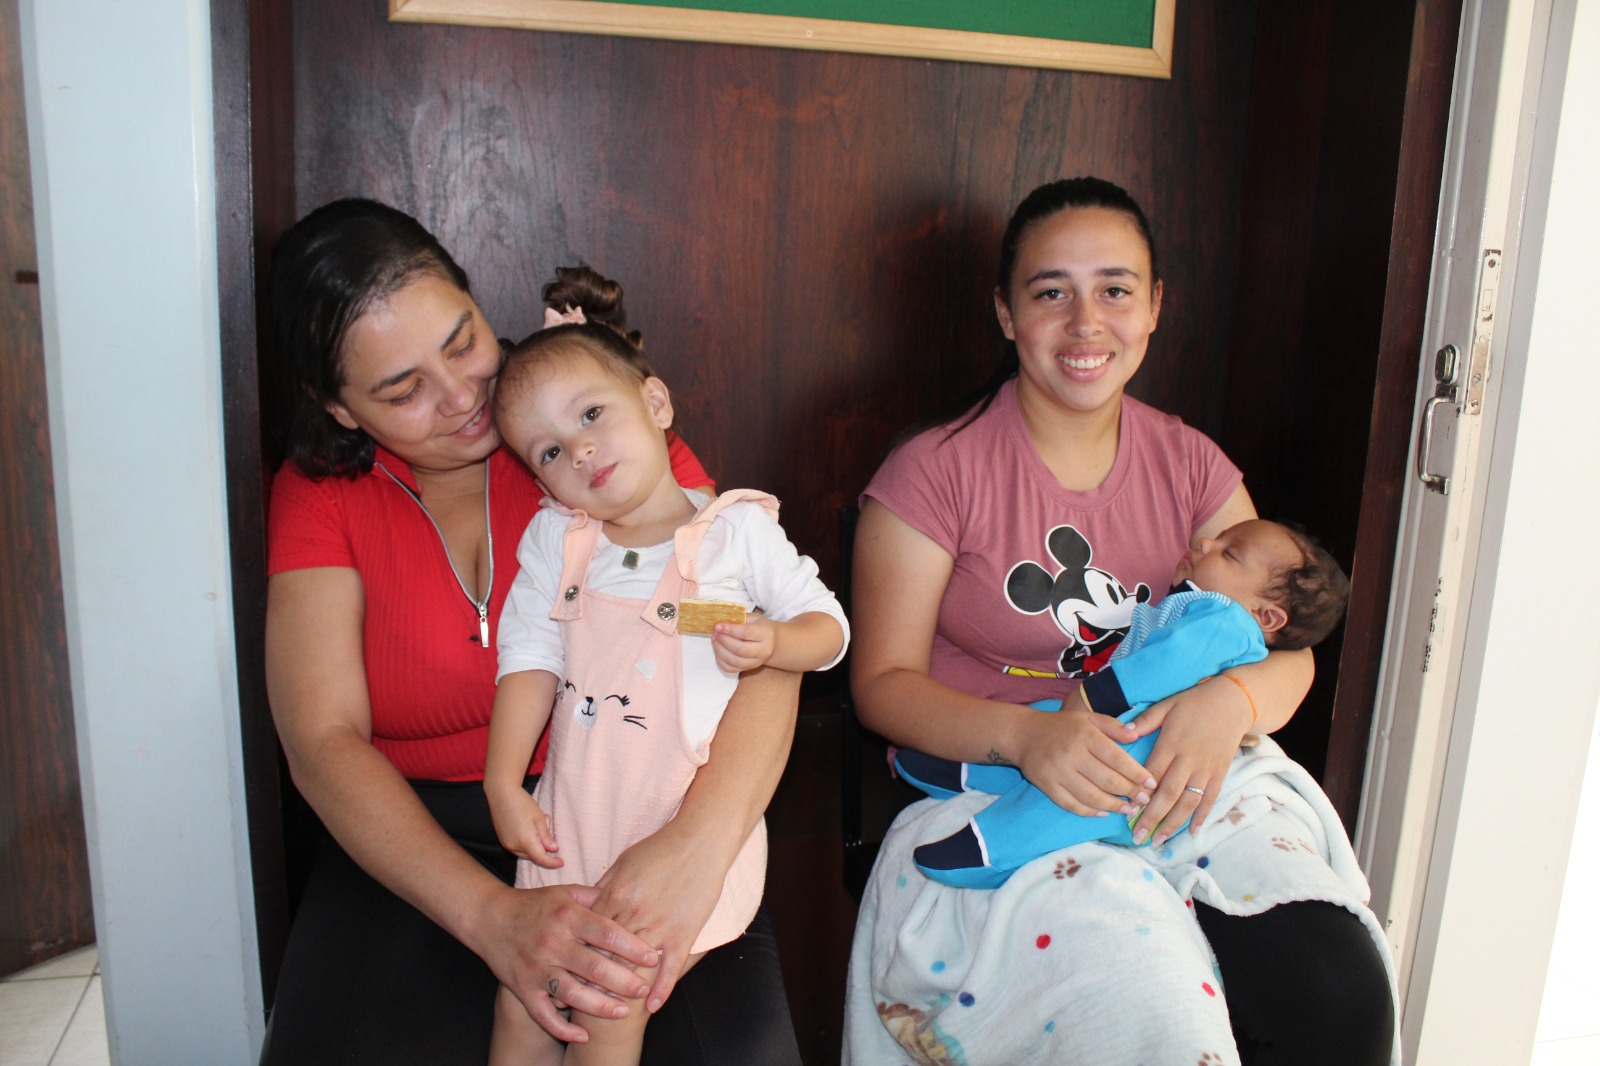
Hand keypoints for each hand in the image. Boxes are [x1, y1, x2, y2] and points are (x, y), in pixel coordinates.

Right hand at [475, 882, 659, 1043]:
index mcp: (567, 917)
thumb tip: (630, 901)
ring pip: (572, 994)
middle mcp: (552, 943)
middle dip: (623, 982)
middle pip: (594, 967)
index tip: (653, 958)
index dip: (633, 947)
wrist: (489, 918)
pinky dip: (562, 1029)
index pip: (607, 934)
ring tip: (622, 1013)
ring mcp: (537, 968)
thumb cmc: (535, 905)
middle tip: (644, 990)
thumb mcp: (566, 893)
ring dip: (600, 1007)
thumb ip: (597, 898)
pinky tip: (583, 1036)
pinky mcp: (523, 988)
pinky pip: (543, 1014)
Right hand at [486, 783, 561, 867]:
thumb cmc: (522, 803)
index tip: (561, 862)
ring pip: (525, 853)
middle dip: (544, 849)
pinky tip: (529, 827)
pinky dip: (526, 843)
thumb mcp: (539, 818)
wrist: (501, 793)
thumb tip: (553, 849)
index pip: (541, 859)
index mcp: (525, 840)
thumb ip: (546, 836)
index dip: (552, 862)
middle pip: (533, 857)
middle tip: (548, 825)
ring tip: (538, 823)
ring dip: (535, 846)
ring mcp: (506, 843)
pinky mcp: (502, 840)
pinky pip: (517, 848)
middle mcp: (514, 845)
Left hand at [592, 818, 727, 1013]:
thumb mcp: (625, 861)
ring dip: (621, 990)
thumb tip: (588, 904)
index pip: (588, 934)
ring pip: (633, 966)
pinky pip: (669, 967)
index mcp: (615, 895)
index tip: (568, 972)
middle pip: (606, 955)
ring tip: (610, 1010)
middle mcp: (633, 915)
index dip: (577, 954)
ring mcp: (659, 926)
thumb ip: (605, 885)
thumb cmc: (662, 847)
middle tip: (581, 1000)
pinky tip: (652, 1006)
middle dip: (592, 979)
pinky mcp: (683, 933)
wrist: (700, 841)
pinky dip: (660, 989)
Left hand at [711, 616, 776, 672]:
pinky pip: (730, 669)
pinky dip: (720, 660)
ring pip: (734, 661)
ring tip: (715, 640)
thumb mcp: (754, 619)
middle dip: (723, 641)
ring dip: (719, 651)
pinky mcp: (748, 669)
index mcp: (765, 634)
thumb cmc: (761, 628)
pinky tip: (718, 651)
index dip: (729, 630)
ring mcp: (756, 662)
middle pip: (740, 649)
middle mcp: (763, 651)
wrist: (773, 643)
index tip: (717, 626)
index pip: (746, 633)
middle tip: (715, 633)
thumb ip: (739, 619)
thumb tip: (720, 622)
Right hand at [1015, 706, 1156, 816]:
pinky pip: (1072, 805)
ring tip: (1128, 809)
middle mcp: (1072, 754)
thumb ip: (1113, 726)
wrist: (1023, 734)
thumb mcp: (1088, 718)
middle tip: (1144, 801)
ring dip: (1114, 806)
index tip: (1151, 784)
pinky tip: (1104, 812)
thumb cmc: (1062, 726)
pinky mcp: (1047, 786)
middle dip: (1130, 793)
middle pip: (1108, 780)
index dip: (1137, 774)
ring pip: (1092, 796)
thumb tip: (1136, 736)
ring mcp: (1058, 772)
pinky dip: (1090, 812)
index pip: (1117, 759)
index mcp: (1085, 735)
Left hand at [1128, 679, 1254, 843]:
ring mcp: (1206, 769)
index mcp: (1171, 743)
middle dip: (1152, 817)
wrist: (1232, 702)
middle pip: (1168, 794)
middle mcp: (1188, 759)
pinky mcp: (1220, 773)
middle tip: (1138, 837)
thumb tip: (1123, 733)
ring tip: (1158, 841)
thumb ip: (1145, 721)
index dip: (1139, 794)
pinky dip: (1202, 817)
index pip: (1151, 774)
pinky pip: (1210, 799)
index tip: (1127, 811)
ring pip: (1188, 802)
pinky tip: (1192, 833)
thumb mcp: (1166, 705)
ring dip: (1173, 823)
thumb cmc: (1194, 703)